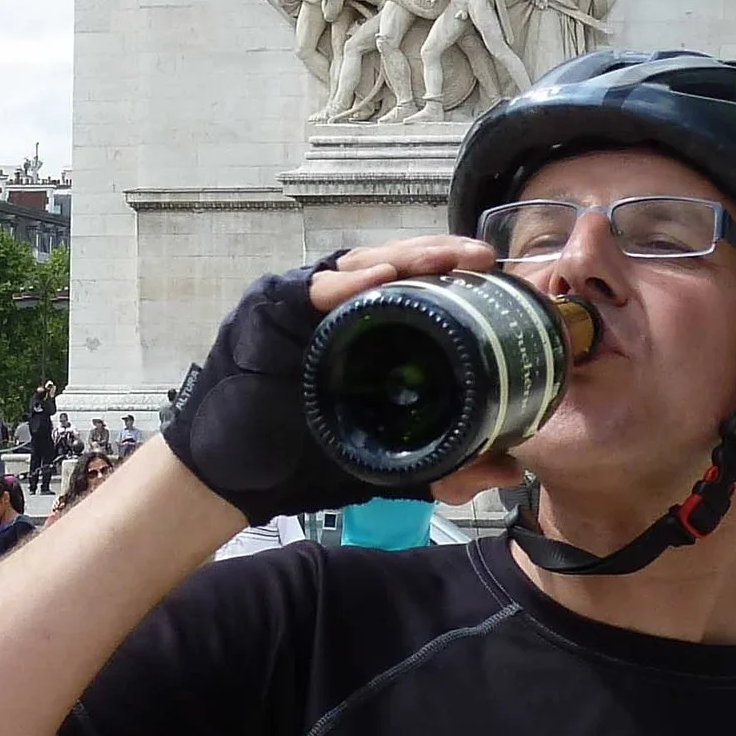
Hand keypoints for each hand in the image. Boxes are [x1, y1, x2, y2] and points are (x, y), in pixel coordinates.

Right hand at [163, 238, 495, 522]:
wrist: (228, 480)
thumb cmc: (300, 462)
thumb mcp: (386, 466)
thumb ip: (444, 466)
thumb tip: (508, 471)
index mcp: (362, 333)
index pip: (411, 287)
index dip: (451, 274)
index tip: (494, 272)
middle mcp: (331, 310)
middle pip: (389, 266)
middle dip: (435, 256)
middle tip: (478, 256)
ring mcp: (297, 307)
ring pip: (353, 267)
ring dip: (399, 259)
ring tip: (440, 259)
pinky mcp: (267, 314)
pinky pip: (307, 290)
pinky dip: (342, 284)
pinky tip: (378, 277)